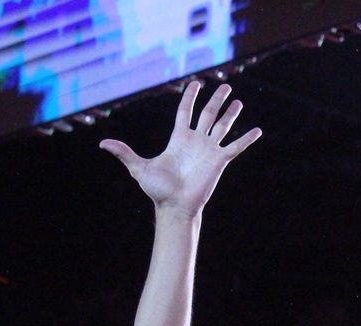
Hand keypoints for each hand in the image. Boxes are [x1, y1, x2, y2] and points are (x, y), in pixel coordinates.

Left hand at [99, 81, 260, 216]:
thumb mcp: (139, 168)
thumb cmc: (157, 190)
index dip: (190, 97)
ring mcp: (209, 150)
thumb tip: (102, 144)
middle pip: (207, 114)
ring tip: (238, 101)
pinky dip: (246, 138)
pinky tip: (257, 130)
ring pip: (222, 126)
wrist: (174, 207)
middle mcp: (195, 141)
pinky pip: (235, 147)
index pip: (185, 112)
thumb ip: (124, 153)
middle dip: (216, 100)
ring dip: (231, 113)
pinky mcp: (219, 161)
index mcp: (178, 139)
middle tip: (225, 86)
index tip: (196, 83)